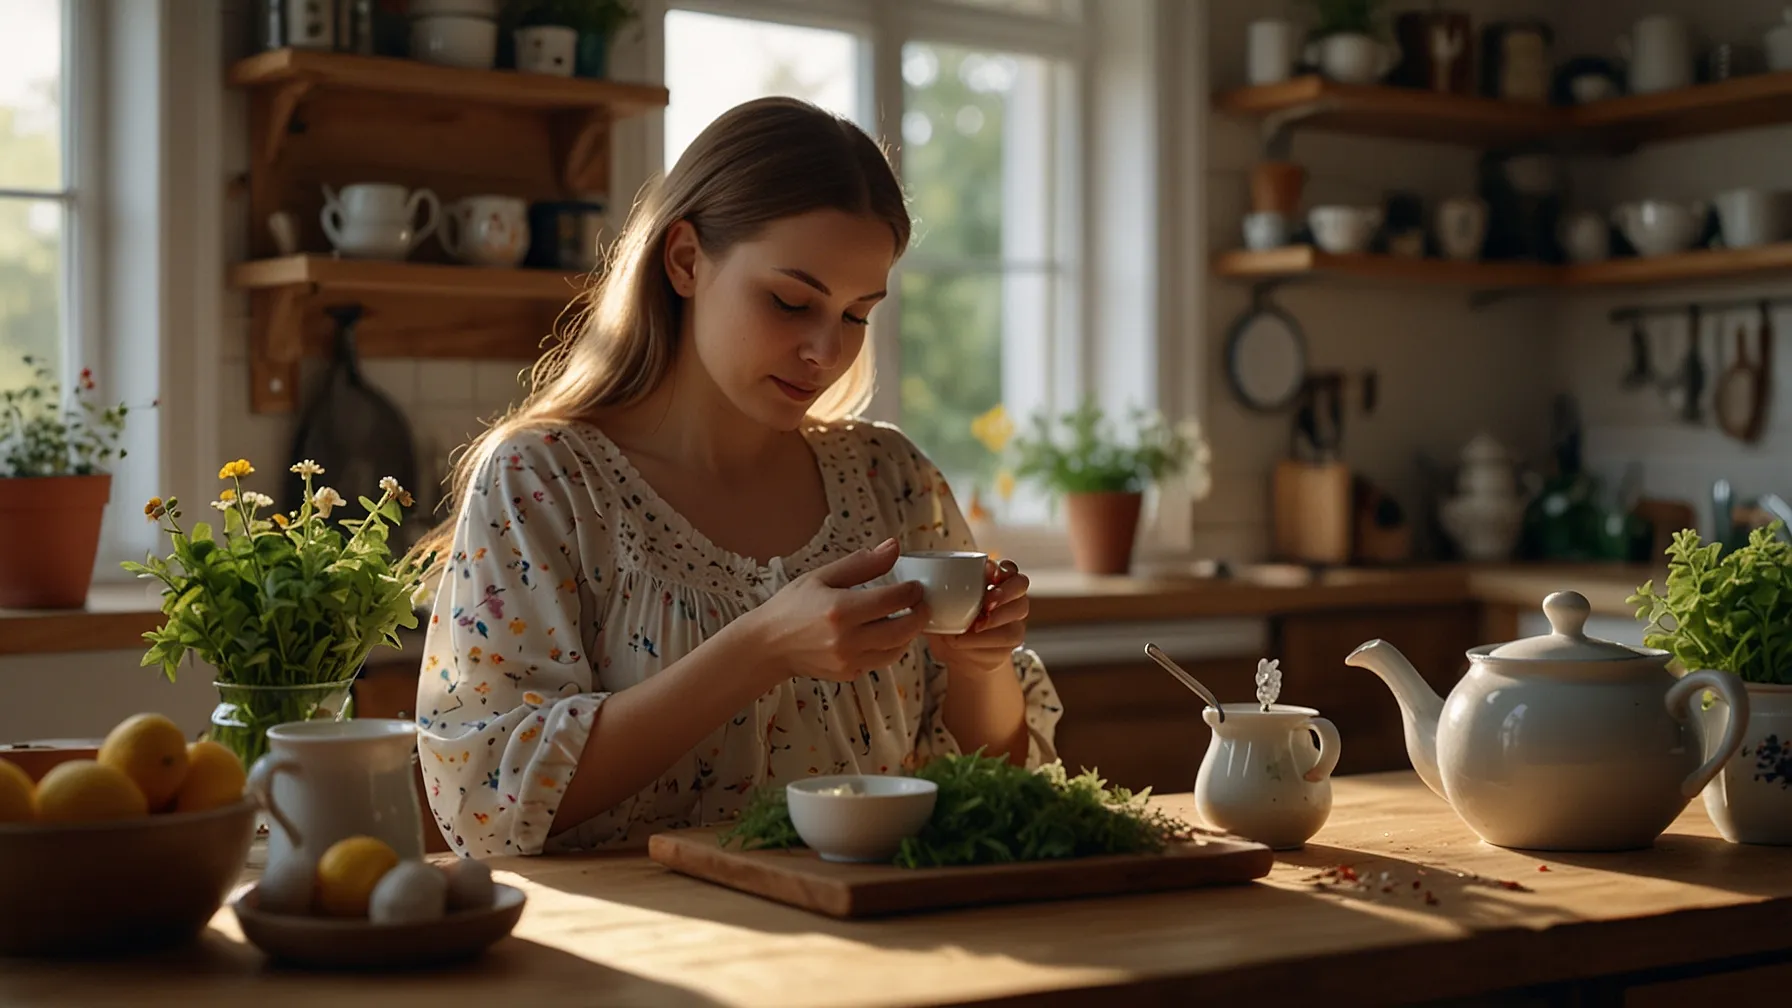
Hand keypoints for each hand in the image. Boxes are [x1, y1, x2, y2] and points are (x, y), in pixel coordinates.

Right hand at [736, 537, 929, 683]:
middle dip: (920, 615)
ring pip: (897, 650)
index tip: (915, 586)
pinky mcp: (848, 674)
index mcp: (840, 609)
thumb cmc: (792, 606)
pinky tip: (885, 634)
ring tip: (906, 618)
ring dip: (909, 634)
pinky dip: (890, 648)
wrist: (768, 646)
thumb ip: (862, 564)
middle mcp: (846, 639)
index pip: (894, 600)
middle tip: (921, 603)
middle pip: (903, 629)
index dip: (912, 592)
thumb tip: (893, 547)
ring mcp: (848, 661)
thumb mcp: (822, 576)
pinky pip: (881, 662)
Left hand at [926, 558, 1028, 677]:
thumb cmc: (950, 626)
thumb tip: (916, 597)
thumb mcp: (939, 610)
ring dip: (996, 618)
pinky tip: (970, 641)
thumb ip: (935, 601)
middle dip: (1004, 591)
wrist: (962, 658)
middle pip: (1021, 584)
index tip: (987, 571)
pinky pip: (1008, 638)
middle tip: (986, 602)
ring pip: (1018, 613)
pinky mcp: (1012, 640)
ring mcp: (1015, 618)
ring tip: (975, 626)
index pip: (1008, 568)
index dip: (1002, 568)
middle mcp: (1010, 597)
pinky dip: (987, 640)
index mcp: (994, 581)